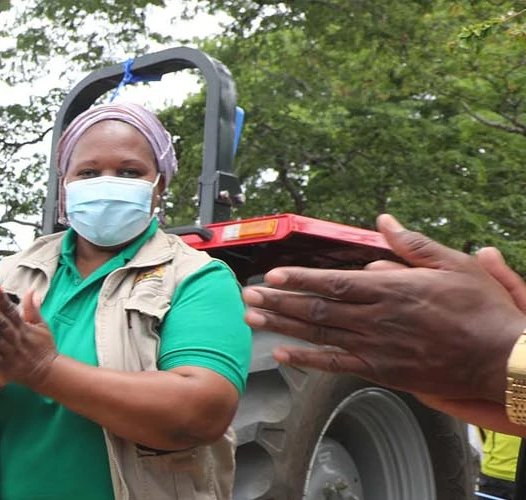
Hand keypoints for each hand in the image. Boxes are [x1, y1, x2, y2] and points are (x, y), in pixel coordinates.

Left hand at [0, 283, 59, 386]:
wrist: (49, 373)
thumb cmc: (44, 347)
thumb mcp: (42, 326)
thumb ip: (33, 308)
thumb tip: (31, 289)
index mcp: (24, 328)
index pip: (11, 310)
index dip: (1, 297)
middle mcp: (16, 339)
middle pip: (1, 322)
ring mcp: (10, 353)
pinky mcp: (6, 367)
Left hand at [243, 214, 525, 402]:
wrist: (502, 358)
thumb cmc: (481, 310)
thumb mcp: (454, 265)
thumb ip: (413, 245)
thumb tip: (384, 223)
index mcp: (393, 289)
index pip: (334, 282)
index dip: (299, 279)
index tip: (273, 276)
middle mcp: (378, 318)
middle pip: (317, 308)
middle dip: (279, 301)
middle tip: (248, 296)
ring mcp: (378, 347)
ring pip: (320, 334)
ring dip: (282, 326)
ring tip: (252, 319)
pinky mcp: (382, 371)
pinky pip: (336, 364)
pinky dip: (306, 359)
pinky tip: (282, 354)